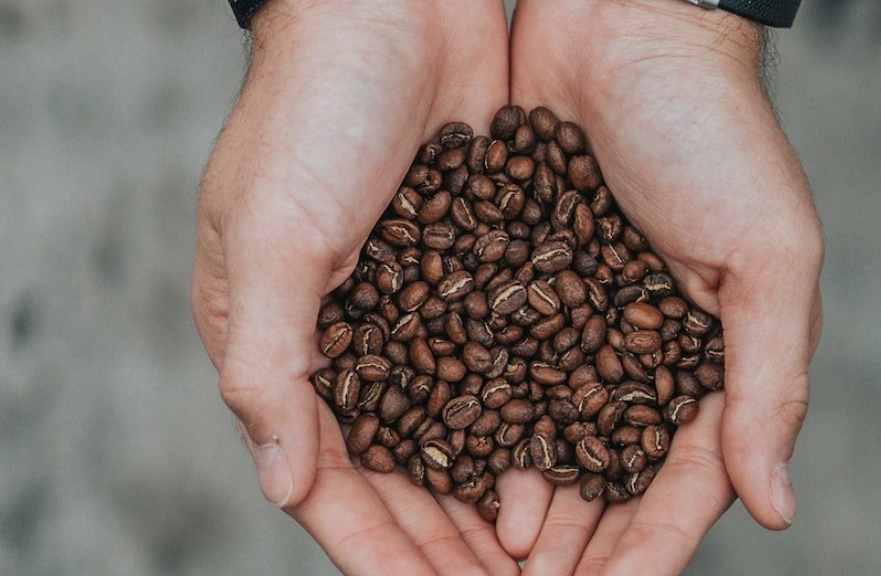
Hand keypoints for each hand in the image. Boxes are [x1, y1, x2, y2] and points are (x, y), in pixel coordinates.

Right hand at [191, 1, 518, 572]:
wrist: (395, 5)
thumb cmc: (311, 107)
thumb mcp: (270, 232)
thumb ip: (270, 363)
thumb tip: (281, 483)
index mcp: (278, 336)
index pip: (325, 474)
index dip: (375, 545)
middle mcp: (345, 336)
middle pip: (398, 471)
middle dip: (443, 541)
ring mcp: (412, 308)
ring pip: (455, 432)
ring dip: (490, 495)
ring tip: (539, 557)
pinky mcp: (471, 274)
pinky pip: (497, 370)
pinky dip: (522, 421)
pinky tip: (562, 466)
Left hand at [505, 0, 824, 571]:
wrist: (624, 26)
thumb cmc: (714, 130)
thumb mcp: (770, 252)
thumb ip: (770, 380)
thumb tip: (776, 505)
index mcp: (713, 352)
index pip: (684, 477)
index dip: (650, 543)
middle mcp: (639, 346)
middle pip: (606, 471)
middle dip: (577, 539)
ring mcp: (574, 318)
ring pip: (546, 433)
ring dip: (522, 496)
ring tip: (493, 552)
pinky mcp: (516, 280)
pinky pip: (496, 367)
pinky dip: (479, 419)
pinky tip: (453, 464)